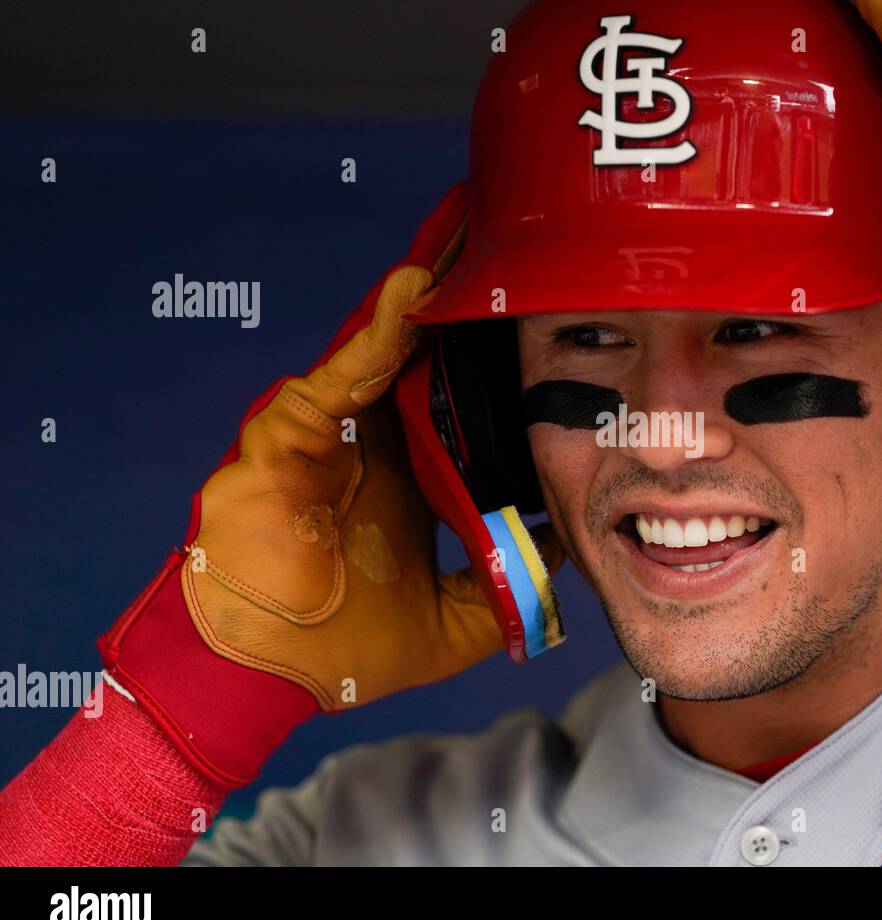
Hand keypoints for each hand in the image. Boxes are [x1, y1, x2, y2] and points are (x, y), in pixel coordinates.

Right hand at [99, 188, 562, 786]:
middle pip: (430, 357)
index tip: (548, 320)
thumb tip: (565, 550)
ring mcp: (335, 428)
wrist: (261, 670)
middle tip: (517, 245)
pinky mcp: (295, 425)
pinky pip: (345, 368)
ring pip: (389, 346)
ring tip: (475, 231)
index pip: (466, 404)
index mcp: (412, 478)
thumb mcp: (453, 622)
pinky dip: (380, 329)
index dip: (501, 363)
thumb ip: (510, 586)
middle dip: (467, 304)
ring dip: (430, 292)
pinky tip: (416, 285)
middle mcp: (376, 441)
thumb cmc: (338, 648)